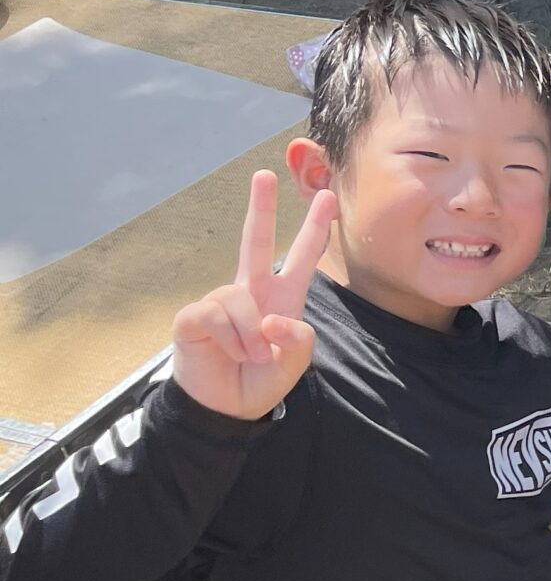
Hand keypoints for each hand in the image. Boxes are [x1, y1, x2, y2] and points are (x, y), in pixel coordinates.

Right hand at [169, 171, 336, 422]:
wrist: (226, 407)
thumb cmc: (260, 380)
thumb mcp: (293, 364)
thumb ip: (298, 340)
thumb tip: (274, 319)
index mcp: (282, 298)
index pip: (300, 258)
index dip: (313, 230)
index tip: (326, 198)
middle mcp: (251, 293)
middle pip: (256, 241)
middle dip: (261, 207)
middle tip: (265, 174)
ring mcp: (221, 302)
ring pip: (240, 299)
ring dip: (250, 334)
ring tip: (250, 356)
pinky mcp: (194, 315)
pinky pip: (215, 315)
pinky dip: (230, 338)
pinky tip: (226, 351)